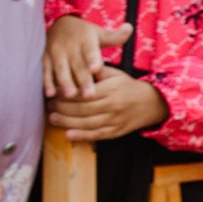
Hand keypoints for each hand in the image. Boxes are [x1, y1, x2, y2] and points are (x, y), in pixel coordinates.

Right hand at [44, 16, 130, 100]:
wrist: (60, 24)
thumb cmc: (85, 34)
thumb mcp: (100, 33)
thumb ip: (115, 36)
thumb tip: (130, 28)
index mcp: (85, 40)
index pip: (90, 50)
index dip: (93, 59)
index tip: (96, 69)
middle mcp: (70, 46)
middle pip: (77, 65)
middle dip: (82, 79)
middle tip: (89, 94)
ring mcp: (56, 53)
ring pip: (61, 69)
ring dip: (64, 83)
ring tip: (70, 95)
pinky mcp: (45, 59)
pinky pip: (46, 71)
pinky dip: (47, 82)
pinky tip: (50, 94)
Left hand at [48, 71, 168, 142]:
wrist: (153, 103)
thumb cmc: (128, 86)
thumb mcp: (115, 74)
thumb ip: (97, 71)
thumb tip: (77, 65)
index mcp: (111, 89)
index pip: (84, 92)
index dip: (66, 93)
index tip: (53, 92)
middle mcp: (113, 105)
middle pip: (83, 109)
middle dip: (63, 108)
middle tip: (49, 106)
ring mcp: (116, 120)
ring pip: (88, 123)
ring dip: (68, 122)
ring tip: (53, 119)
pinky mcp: (117, 131)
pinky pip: (98, 135)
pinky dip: (83, 136)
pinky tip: (69, 135)